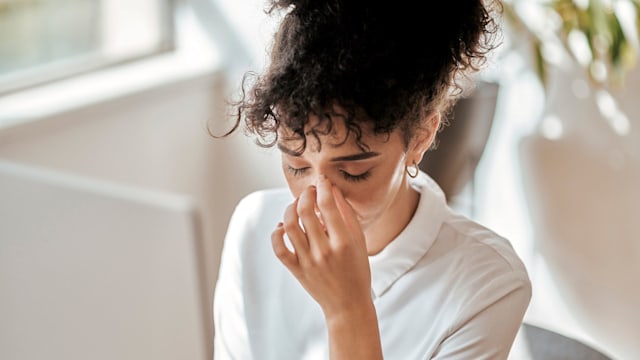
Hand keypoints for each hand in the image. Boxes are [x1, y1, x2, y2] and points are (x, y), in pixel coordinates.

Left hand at [271, 175, 372, 318]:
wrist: (348, 304)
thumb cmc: (357, 270)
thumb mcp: (359, 241)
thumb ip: (346, 214)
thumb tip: (332, 190)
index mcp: (343, 242)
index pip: (328, 205)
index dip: (323, 187)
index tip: (322, 181)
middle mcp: (324, 251)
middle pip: (305, 211)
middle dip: (305, 195)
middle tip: (310, 192)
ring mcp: (308, 261)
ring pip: (289, 225)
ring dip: (290, 209)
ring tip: (297, 205)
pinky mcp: (296, 270)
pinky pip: (278, 248)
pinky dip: (277, 233)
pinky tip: (284, 226)